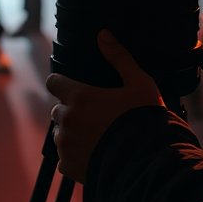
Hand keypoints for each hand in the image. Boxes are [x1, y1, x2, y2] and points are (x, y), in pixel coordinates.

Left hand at [46, 30, 163, 183]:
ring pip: (60, 134)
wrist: (149, 164)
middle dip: (71, 110)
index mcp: (80, 96)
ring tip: (96, 137)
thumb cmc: (145, 120)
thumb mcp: (139, 83)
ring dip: (71, 133)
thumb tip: (103, 34)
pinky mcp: (69, 167)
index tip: (74, 89)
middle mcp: (68, 120)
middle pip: (57, 110)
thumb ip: (119, 58)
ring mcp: (66, 145)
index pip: (54, 82)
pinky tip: (94, 155)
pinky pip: (64, 158)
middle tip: (94, 116)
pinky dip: (74, 156)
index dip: (63, 84)